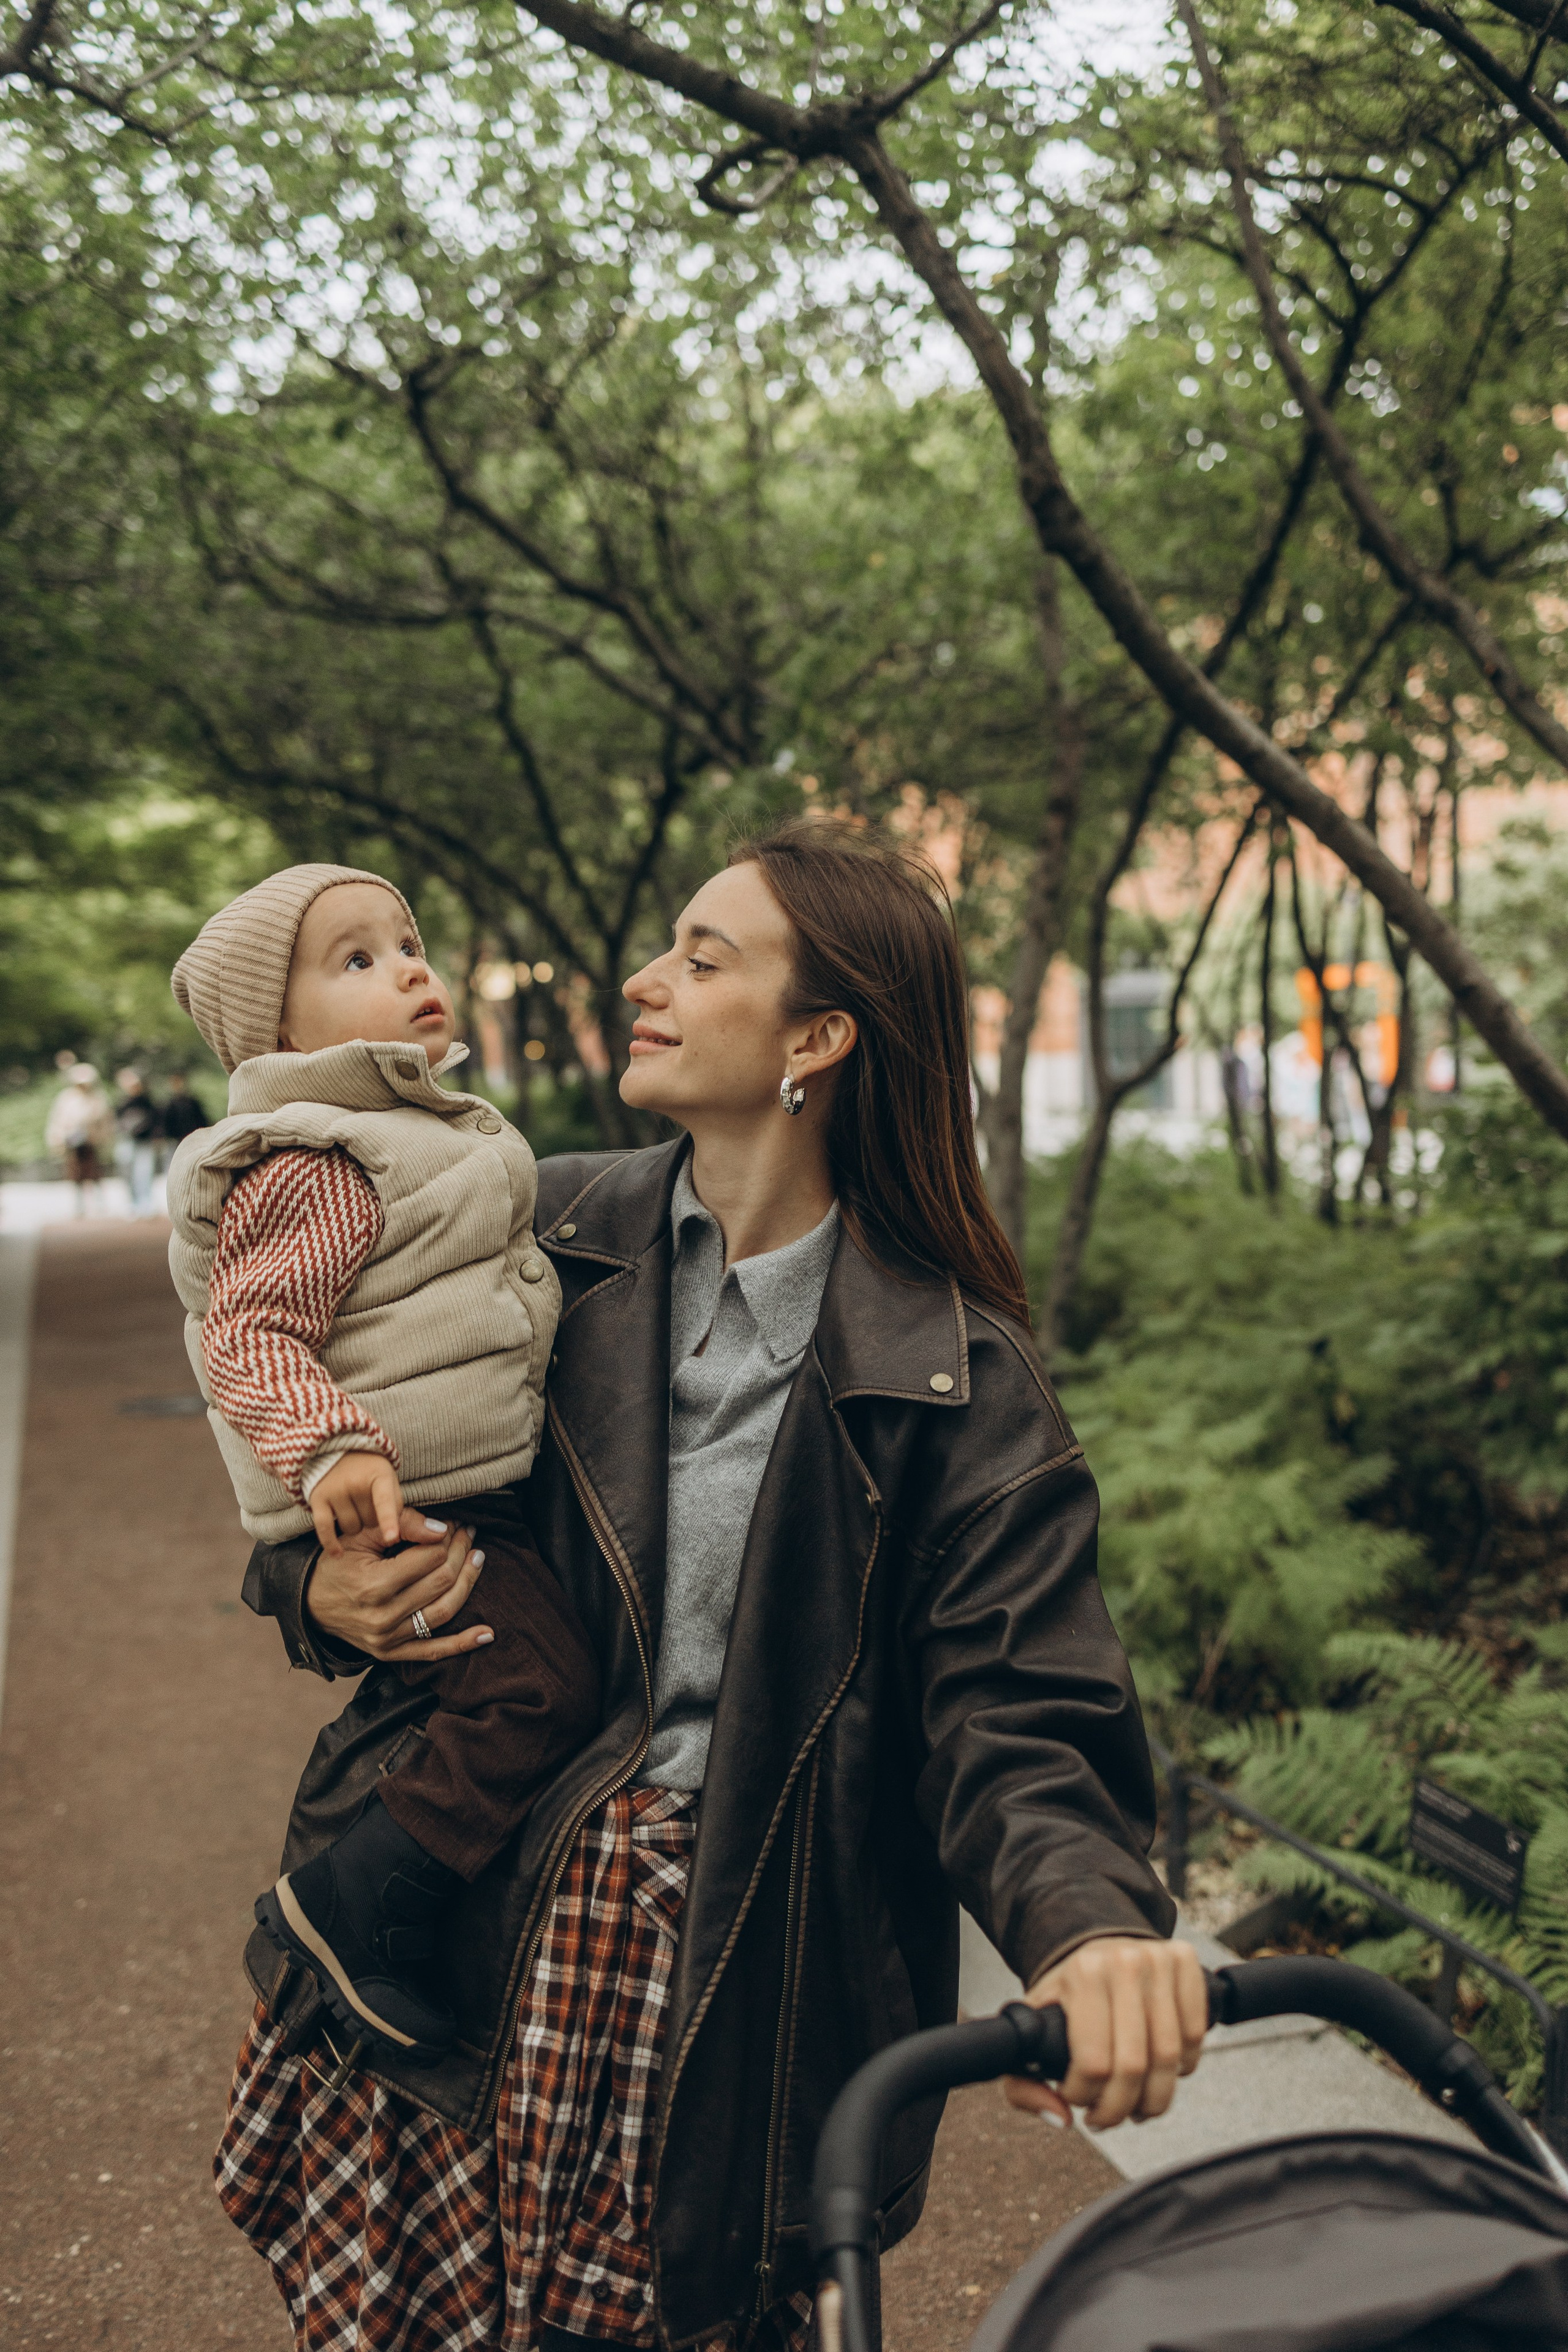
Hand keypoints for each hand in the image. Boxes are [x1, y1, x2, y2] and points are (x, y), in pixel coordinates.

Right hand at [303, 1507, 491, 1663]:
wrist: (310, 1603)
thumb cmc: (337, 1564)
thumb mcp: (360, 1536)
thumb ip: (401, 1526)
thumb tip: (442, 1528)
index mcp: (373, 1584)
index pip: (429, 1558)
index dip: (447, 1537)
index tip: (454, 1523)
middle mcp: (382, 1616)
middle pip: (441, 1582)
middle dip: (461, 1553)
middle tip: (468, 1534)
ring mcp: (387, 1639)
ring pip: (443, 1611)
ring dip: (468, 1583)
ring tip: (478, 1559)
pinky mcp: (391, 1653)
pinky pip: (432, 1652)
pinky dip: (462, 1645)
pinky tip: (488, 1634)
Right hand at [309, 1452, 404, 1554]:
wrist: (337, 1451)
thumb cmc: (370, 1472)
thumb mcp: (390, 1481)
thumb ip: (403, 1509)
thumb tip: (421, 1535)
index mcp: (379, 1474)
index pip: (384, 1502)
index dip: (389, 1521)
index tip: (392, 1538)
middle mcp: (354, 1481)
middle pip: (371, 1522)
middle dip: (374, 1520)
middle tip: (369, 1504)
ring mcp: (334, 1489)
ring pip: (352, 1528)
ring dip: (356, 1526)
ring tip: (355, 1509)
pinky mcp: (317, 1498)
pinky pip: (325, 1529)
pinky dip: (331, 1543)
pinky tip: (338, 1554)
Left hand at [1004, 1935, 1207, 2131]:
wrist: (1100, 1944)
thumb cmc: (1068, 1992)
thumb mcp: (1035, 2023)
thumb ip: (1025, 2080)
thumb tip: (1062, 2118)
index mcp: (1083, 1973)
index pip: (1093, 2062)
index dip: (1085, 2097)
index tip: (1076, 2100)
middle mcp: (1124, 1962)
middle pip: (1133, 2066)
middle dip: (1120, 2108)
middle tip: (1108, 2117)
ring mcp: (1160, 1959)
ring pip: (1169, 2058)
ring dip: (1154, 2099)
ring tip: (1135, 2107)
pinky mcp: (1187, 1961)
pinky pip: (1194, 2037)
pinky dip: (1181, 2068)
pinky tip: (1159, 2074)